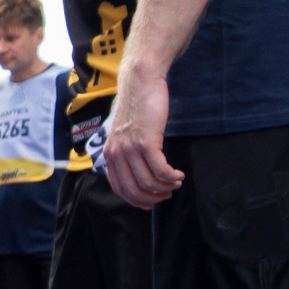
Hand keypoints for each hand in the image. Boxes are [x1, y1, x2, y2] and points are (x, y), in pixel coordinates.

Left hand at [102, 68, 183, 207]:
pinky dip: (171, 177)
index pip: (120, 189)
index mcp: (109, 155)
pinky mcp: (146, 142)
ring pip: (149, 182)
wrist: (141, 84)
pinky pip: (160, 170)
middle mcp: (116, 154)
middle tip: (167, 194)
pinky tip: (178, 174)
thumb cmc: (138, 109)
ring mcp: (130, 149)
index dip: (136, 200)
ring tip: (176, 182)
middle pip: (134, 190)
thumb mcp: (125, 135)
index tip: (151, 203)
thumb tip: (139, 174)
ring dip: (166, 187)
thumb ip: (127, 153)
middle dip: (153, 197)